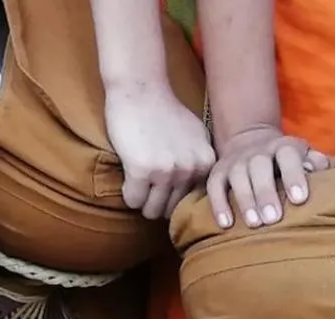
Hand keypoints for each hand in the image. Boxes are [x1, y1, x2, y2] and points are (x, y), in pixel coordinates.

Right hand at [104, 81, 215, 218]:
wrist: (141, 92)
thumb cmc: (163, 113)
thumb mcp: (195, 136)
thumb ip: (199, 162)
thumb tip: (197, 193)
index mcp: (206, 163)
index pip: (189, 202)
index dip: (172, 195)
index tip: (163, 182)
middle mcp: (191, 169)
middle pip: (170, 209)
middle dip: (156, 201)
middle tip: (147, 183)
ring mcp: (167, 171)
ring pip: (151, 210)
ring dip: (142, 200)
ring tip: (137, 180)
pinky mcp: (142, 171)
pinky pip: (133, 201)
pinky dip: (128, 193)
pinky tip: (129, 174)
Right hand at [207, 123, 331, 228]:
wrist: (249, 141)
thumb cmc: (284, 160)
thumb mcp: (303, 155)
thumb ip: (314, 162)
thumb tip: (318, 173)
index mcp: (282, 146)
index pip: (288, 156)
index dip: (293, 176)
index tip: (299, 199)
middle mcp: (257, 151)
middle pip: (259, 168)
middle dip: (265, 193)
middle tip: (273, 219)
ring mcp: (234, 162)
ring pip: (237, 178)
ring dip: (244, 201)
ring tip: (253, 224)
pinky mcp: (217, 173)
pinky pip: (214, 188)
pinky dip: (218, 206)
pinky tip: (226, 224)